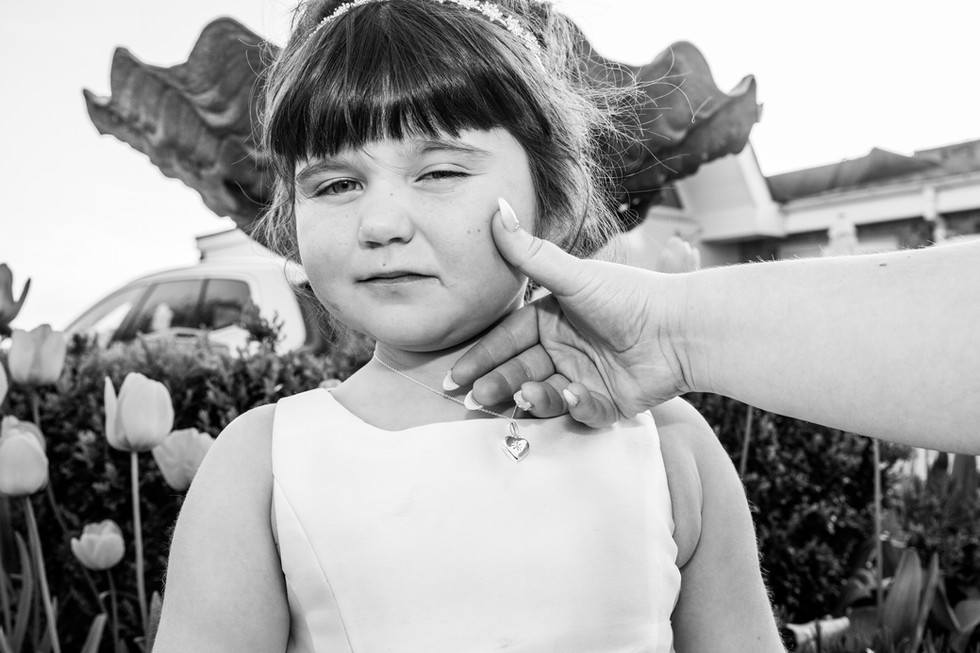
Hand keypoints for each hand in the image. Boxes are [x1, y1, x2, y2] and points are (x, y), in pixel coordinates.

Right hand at [451, 198, 690, 426]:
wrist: (681, 330)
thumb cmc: (630, 297)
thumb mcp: (574, 277)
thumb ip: (530, 253)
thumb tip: (496, 208)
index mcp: (553, 318)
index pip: (508, 340)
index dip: (482, 357)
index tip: (456, 376)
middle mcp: (565, 348)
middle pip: (520, 371)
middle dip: (497, 384)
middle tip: (475, 399)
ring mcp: (585, 376)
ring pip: (545, 393)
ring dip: (532, 396)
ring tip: (526, 394)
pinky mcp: (607, 402)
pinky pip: (581, 412)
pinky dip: (574, 406)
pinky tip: (573, 394)